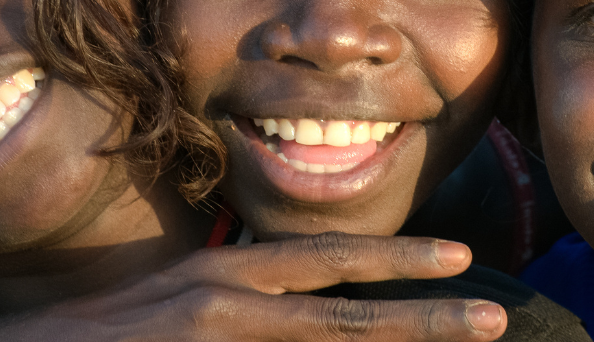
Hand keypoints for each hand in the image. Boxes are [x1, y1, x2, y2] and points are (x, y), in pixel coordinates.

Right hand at [0, 233, 506, 340]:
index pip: (327, 263)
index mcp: (225, 277)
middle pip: (345, 314)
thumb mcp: (180, 305)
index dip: (396, 262)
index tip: (457, 260)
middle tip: (494, 315)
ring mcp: (208, 341)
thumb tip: (300, 308)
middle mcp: (224, 303)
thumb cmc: (98, 335)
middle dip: (425, 317)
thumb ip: (239, 303)